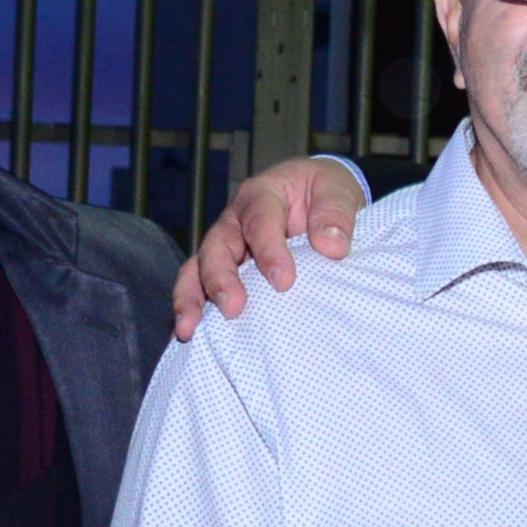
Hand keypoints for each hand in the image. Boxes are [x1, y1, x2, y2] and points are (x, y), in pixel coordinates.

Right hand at [174, 159, 368, 338]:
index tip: (283, 281)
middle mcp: (236, 220)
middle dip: (220, 278)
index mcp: (262, 194)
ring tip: (190, 329)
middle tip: (233, 308)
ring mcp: (227, 247)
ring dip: (192, 298)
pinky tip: (192, 337)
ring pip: (198, 268)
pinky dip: (194, 311)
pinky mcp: (226, 271)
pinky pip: (201, 288)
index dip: (268, 250)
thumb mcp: (337, 190)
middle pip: (217, 246)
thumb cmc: (324, 192)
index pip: (259, 220)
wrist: (319, 198)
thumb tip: (332, 247)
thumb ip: (335, 214)